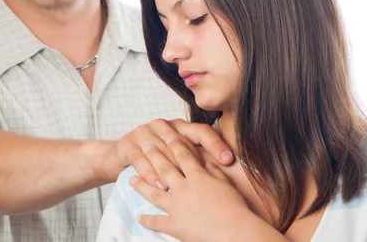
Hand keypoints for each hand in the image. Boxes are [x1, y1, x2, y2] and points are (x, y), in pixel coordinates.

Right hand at [104, 118, 233, 189]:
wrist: (120, 156)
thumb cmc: (156, 159)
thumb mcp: (178, 157)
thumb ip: (199, 159)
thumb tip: (228, 170)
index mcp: (180, 126)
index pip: (201, 131)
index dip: (215, 144)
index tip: (228, 160)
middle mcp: (163, 125)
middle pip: (182, 140)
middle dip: (196, 160)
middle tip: (209, 177)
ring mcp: (144, 133)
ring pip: (161, 151)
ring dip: (172, 170)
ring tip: (186, 186)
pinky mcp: (128, 145)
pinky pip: (141, 159)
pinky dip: (151, 174)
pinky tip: (160, 186)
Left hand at [129, 137, 258, 241]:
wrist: (234, 232)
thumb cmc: (236, 208)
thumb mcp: (225, 183)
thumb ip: (212, 169)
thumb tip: (204, 157)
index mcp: (198, 176)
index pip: (183, 155)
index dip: (173, 143)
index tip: (164, 134)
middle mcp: (184, 188)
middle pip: (164, 168)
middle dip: (152, 156)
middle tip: (143, 146)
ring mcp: (177, 207)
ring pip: (154, 193)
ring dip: (141, 185)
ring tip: (131, 179)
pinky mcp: (175, 225)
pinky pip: (157, 222)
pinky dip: (147, 220)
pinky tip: (138, 216)